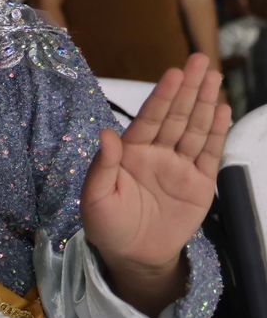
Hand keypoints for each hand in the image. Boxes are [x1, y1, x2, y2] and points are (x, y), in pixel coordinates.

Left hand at [82, 54, 229, 312]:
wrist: (133, 257)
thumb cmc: (108, 226)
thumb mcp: (96, 198)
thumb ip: (102, 166)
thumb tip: (106, 133)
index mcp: (130, 153)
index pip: (149, 119)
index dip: (162, 96)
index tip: (173, 73)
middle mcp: (157, 154)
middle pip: (176, 116)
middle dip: (188, 89)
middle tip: (199, 60)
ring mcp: (180, 167)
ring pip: (194, 129)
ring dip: (205, 103)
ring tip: (214, 77)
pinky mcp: (200, 183)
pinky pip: (210, 153)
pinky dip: (217, 132)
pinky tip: (222, 110)